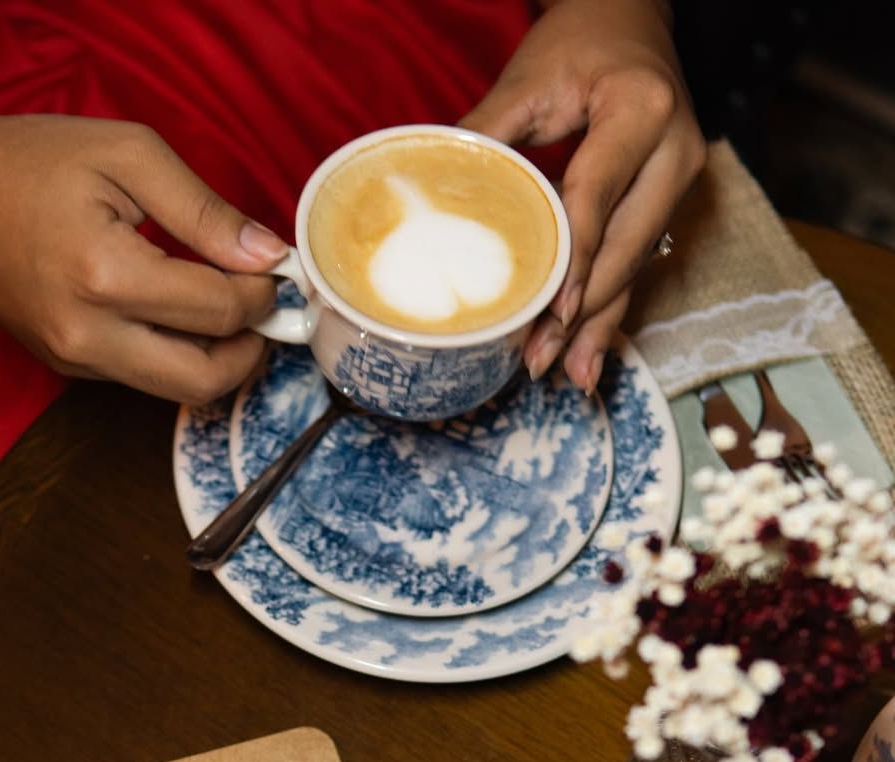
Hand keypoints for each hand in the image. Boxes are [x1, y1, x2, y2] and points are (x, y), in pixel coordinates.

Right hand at [0, 111, 286, 402]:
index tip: (273, 269)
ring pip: (176, 391)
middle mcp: (87, 335)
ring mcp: (73, 360)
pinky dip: (175, 355)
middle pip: (205, 379)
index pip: (219, 311)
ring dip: (217, 360)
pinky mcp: (66, 367)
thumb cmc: (29, 161)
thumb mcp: (127, 155)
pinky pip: (142, 379)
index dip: (262, 294)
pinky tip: (178, 314)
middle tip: (263, 310)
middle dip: (251, 349)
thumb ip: (204, 210)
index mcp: (105, 275)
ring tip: (227, 311)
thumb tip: (267, 256)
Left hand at [461, 0, 705, 393]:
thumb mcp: (527, 78)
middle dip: (583, 315)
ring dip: (600, 325)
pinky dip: (611, 307)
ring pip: (637, 266)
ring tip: (571, 377)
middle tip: (541, 362)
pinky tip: (593, 352)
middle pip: (626, 248)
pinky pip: (639, 262)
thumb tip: (429, 191)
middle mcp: (675, 150)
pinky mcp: (670, 201)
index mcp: (641, 110)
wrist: (631, 18)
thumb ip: (485, 133)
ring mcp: (681, 179)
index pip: (597, 198)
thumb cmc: (579, 42)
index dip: (574, 261)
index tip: (551, 315)